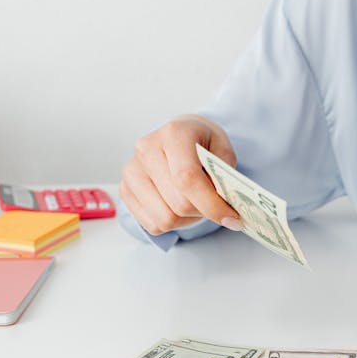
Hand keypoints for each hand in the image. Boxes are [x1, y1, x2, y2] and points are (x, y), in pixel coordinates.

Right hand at [120, 115, 241, 234]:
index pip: (188, 178)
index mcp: (174, 133)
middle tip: (215, 205)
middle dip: (203, 211)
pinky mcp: (125, 189)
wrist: (178, 135)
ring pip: (164, 219)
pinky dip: (172, 223)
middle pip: (179, 203)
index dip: (211, 203)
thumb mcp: (222, 149)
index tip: (231, 217)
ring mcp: (131, 170)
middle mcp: (147, 149)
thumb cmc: (201, 142)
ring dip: (187, 219)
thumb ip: (224, 175)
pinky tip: (177, 205)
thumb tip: (225, 205)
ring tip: (195, 202)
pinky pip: (152, 225)